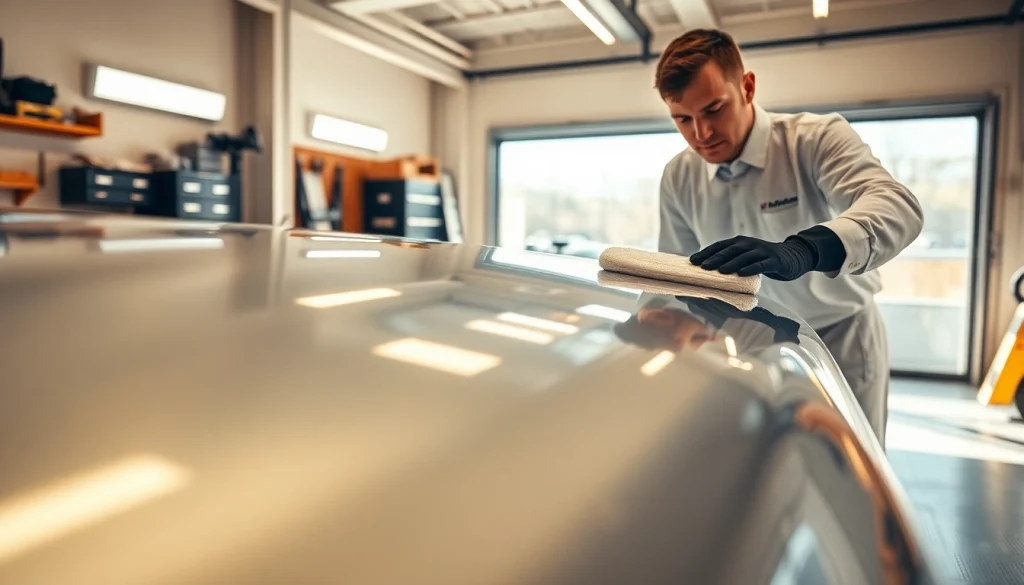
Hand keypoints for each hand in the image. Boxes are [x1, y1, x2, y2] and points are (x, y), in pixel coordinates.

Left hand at [689, 235, 816, 280]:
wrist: (793, 256)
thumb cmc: (763, 259)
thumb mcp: (745, 257)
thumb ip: (730, 260)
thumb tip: (707, 270)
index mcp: (739, 243)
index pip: (719, 246)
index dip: (706, 252)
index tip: (692, 260)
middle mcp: (749, 244)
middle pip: (729, 250)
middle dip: (715, 258)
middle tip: (702, 266)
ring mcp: (762, 251)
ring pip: (744, 257)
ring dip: (732, 263)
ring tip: (720, 271)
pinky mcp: (774, 260)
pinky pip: (761, 264)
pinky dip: (751, 268)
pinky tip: (742, 273)